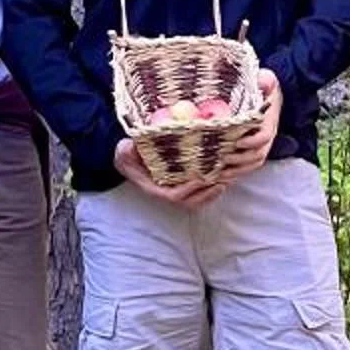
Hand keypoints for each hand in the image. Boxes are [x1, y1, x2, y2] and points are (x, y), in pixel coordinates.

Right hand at [113, 134, 228, 208]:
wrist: (128, 159)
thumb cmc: (128, 154)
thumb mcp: (124, 150)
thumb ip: (127, 150)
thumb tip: (131, 147)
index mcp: (152, 187)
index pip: (172, 195)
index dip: (188, 190)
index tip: (200, 179)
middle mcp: (164, 193)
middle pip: (189, 202)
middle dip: (206, 195)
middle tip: (221, 182)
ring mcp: (173, 191)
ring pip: (195, 201)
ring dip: (211, 194)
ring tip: (224, 182)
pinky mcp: (180, 187)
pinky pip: (197, 195)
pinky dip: (210, 191)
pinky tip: (220, 180)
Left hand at [213, 68, 282, 186]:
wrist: (268, 95)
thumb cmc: (262, 87)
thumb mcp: (266, 79)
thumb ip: (266, 79)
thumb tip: (264, 80)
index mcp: (268, 121)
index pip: (264, 137)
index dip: (251, 142)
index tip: (237, 142)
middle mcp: (266, 137)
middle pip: (256, 155)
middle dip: (239, 160)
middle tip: (221, 158)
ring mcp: (260, 146)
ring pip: (251, 164)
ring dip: (236, 170)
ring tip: (218, 171)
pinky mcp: (252, 151)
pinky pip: (246, 167)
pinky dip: (234, 173)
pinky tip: (219, 175)